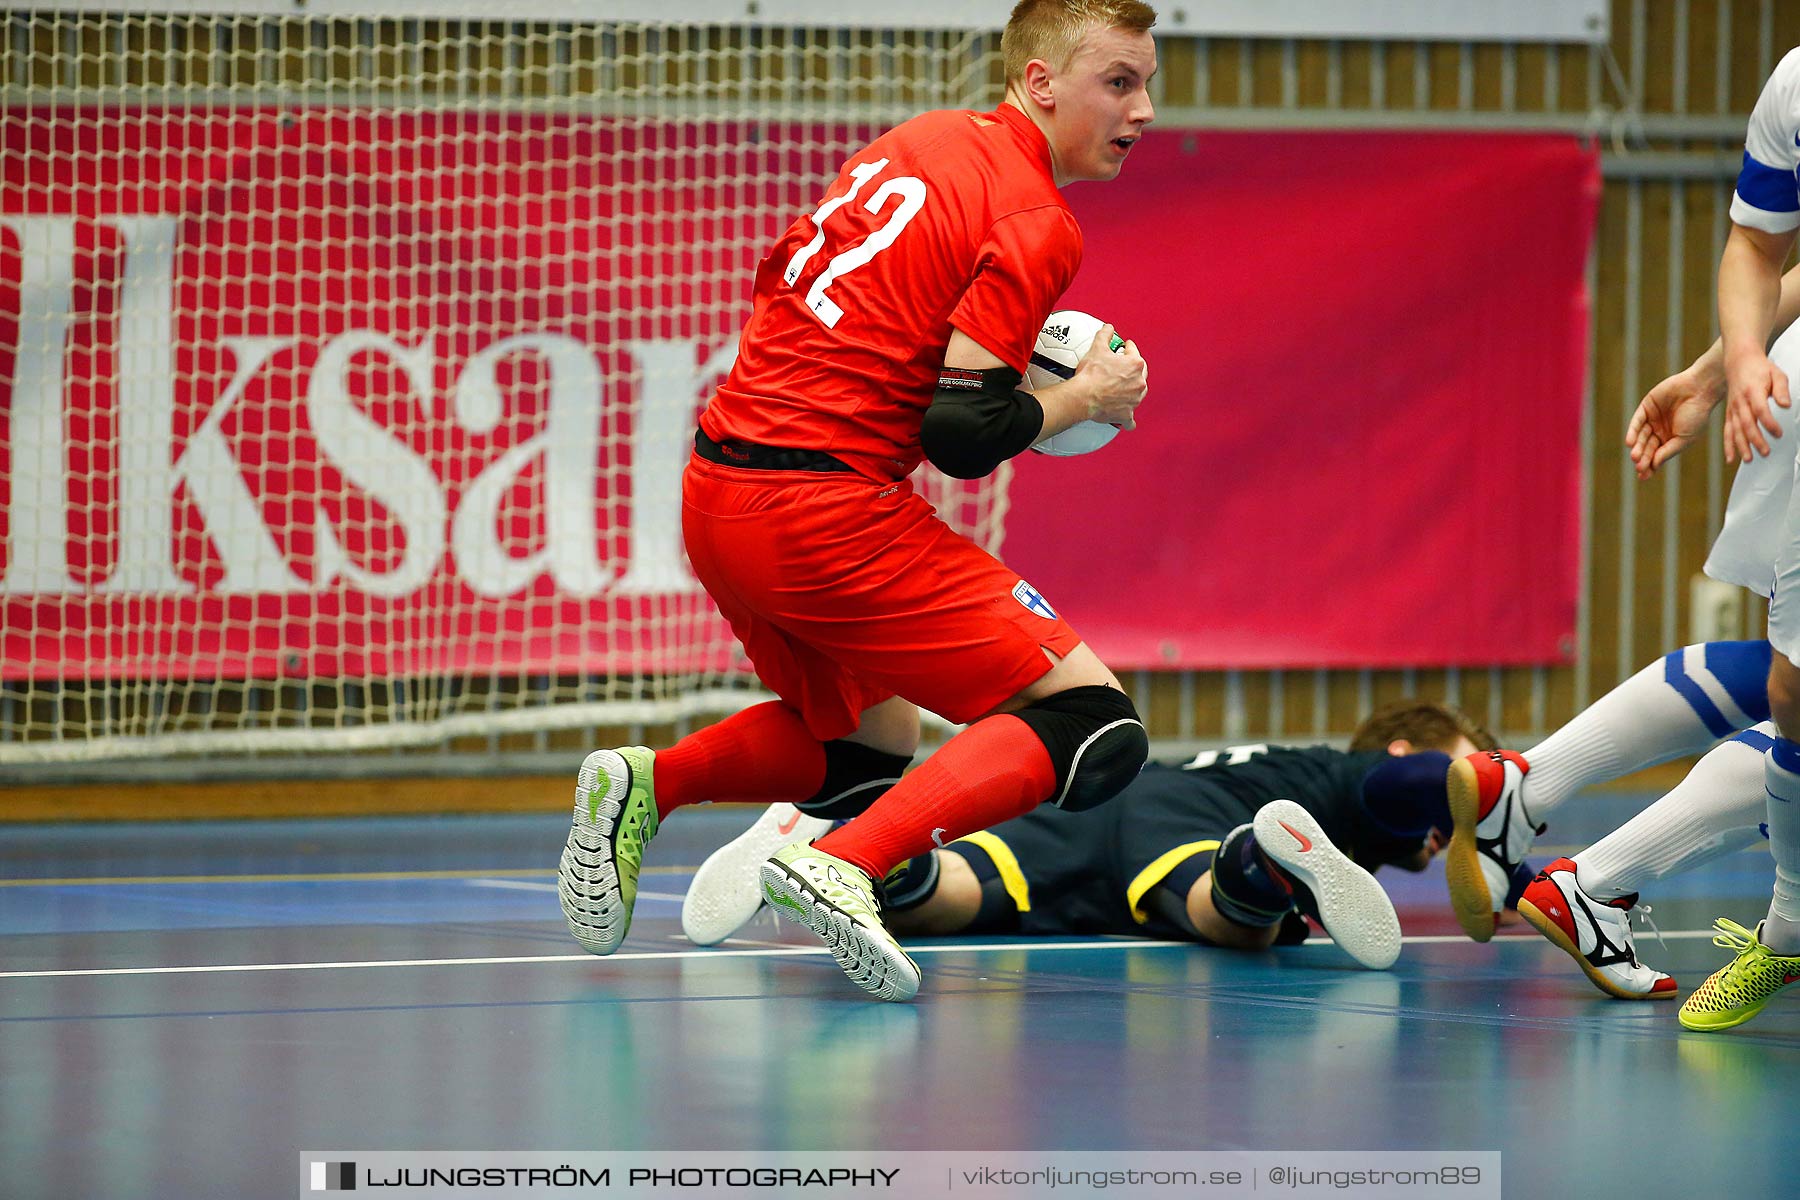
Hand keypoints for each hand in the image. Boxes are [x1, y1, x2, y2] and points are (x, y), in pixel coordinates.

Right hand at [1073, 323, 1146, 428]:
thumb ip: (1104, 335)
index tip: (1125, 347)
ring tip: (1126, 389)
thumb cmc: (1091, 374)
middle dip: (1135, 369)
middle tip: (1125, 367)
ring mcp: (1134, 400)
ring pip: (1138, 395)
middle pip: (1141, 374)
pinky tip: (1127, 419)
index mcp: (1135, 365)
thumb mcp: (1097, 348)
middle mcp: (1139, 383)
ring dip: (1134, 392)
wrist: (1083, 396)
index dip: (1128, 348)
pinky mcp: (1126, 414)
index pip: (1134, 352)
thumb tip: (1108, 327)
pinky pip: (1130, 420)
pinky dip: (1128, 419)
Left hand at [1625, 360, 1722, 479]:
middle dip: (1643, 457)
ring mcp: (1653, 418)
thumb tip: (1653, 465)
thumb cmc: (1697, 414)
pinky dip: (1633, 431)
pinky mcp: (1647, 407)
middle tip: (1639, 467)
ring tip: (1635, 456)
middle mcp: (1660, 430)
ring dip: (1637, 446)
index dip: (1650, 466)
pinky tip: (1630, 442)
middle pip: (1648, 447)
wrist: (1700, 389)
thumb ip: (1668, 451)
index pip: (1657, 455)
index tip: (1643, 476)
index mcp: (1671, 439)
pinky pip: (1637, 421)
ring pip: (1641, 436)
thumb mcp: (1685, 438)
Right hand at [1722, 348, 1790, 463]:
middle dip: (1755, 440)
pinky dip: (1728, 445)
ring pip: (1735, 430)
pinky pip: (1727, 431)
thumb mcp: (1777, 374)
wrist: (1739, 361)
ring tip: (1749, 459)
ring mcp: (1732, 408)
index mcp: (1752, 391)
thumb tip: (1785, 405)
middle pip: (1746, 424)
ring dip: (1741, 446)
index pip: (1760, 410)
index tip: (1778, 433)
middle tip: (1765, 452)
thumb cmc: (1761, 368)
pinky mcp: (1729, 413)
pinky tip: (1731, 458)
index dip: (1769, 423)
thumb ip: (1782, 390)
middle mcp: (1740, 402)